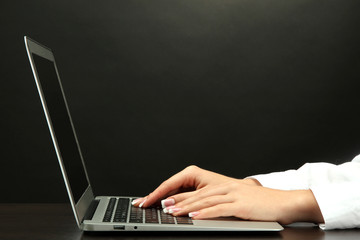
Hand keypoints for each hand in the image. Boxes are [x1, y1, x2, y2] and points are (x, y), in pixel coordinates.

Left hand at [132, 165, 323, 224]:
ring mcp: (231, 194)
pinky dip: (204, 212)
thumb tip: (197, 211)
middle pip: (193, 193)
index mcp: (220, 186)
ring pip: (203, 200)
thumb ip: (217, 204)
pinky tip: (194, 216)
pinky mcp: (240, 204)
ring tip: (170, 211)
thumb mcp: (235, 201)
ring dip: (185, 206)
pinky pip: (219, 208)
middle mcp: (223, 187)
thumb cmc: (259, 204)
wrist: (283, 202)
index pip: (192, 190)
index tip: (157, 201)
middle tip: (156, 205)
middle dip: (173, 200)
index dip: (173, 195)